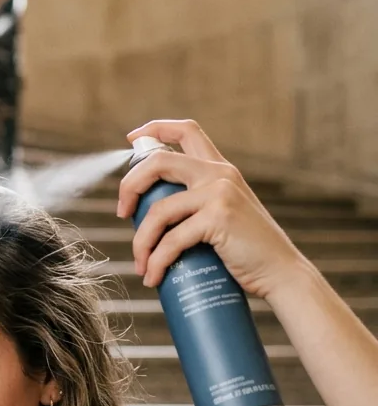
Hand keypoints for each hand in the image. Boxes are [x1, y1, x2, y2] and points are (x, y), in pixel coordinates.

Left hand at [115, 119, 305, 299]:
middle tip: (123, 213)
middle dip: (129, 186)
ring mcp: (219, 193)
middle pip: (158, 162)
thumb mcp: (226, 216)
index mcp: (221, 169)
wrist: (282, 274)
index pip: (186, 130)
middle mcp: (220, 174)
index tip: (132, 138)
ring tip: (141, 266)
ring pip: (158, 211)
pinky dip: (156, 261)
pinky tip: (153, 276)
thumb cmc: (249, 254)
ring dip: (141, 242)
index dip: (154, 128)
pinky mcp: (218, 218)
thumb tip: (153, 216)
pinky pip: (171, 239)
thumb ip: (201, 205)